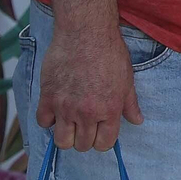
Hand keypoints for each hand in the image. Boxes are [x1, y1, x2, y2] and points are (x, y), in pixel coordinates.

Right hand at [35, 27, 143, 151]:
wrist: (86, 33)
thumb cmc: (110, 53)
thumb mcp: (127, 79)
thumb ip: (130, 104)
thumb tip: (137, 121)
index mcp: (109, 110)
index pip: (104, 144)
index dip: (103, 140)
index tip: (101, 131)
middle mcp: (87, 113)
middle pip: (82, 146)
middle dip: (85, 139)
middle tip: (86, 125)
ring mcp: (65, 107)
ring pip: (61, 141)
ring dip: (66, 134)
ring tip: (71, 121)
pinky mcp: (47, 98)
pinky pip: (43, 122)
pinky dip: (49, 119)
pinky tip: (57, 108)